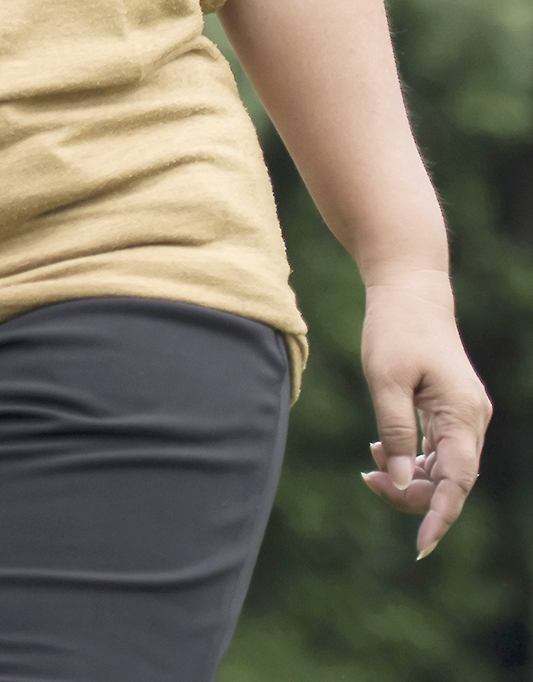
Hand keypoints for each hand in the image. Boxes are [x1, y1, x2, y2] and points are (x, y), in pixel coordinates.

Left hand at [355, 272, 490, 558]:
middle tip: (367, 480)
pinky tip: (380, 451)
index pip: (457, 482)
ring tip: (370, 467)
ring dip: (409, 477)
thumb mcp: (385, 381)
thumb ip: (396, 432)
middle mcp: (472, 421)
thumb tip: (405, 481)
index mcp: (463, 415)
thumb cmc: (395, 330)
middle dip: (412, 493)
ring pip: (443, 469)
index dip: (438, 517)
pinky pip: (437, 451)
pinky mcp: (451, 412)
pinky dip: (411, 459)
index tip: (420, 547)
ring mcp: (465, 417)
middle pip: (450, 481)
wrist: (410, 292)